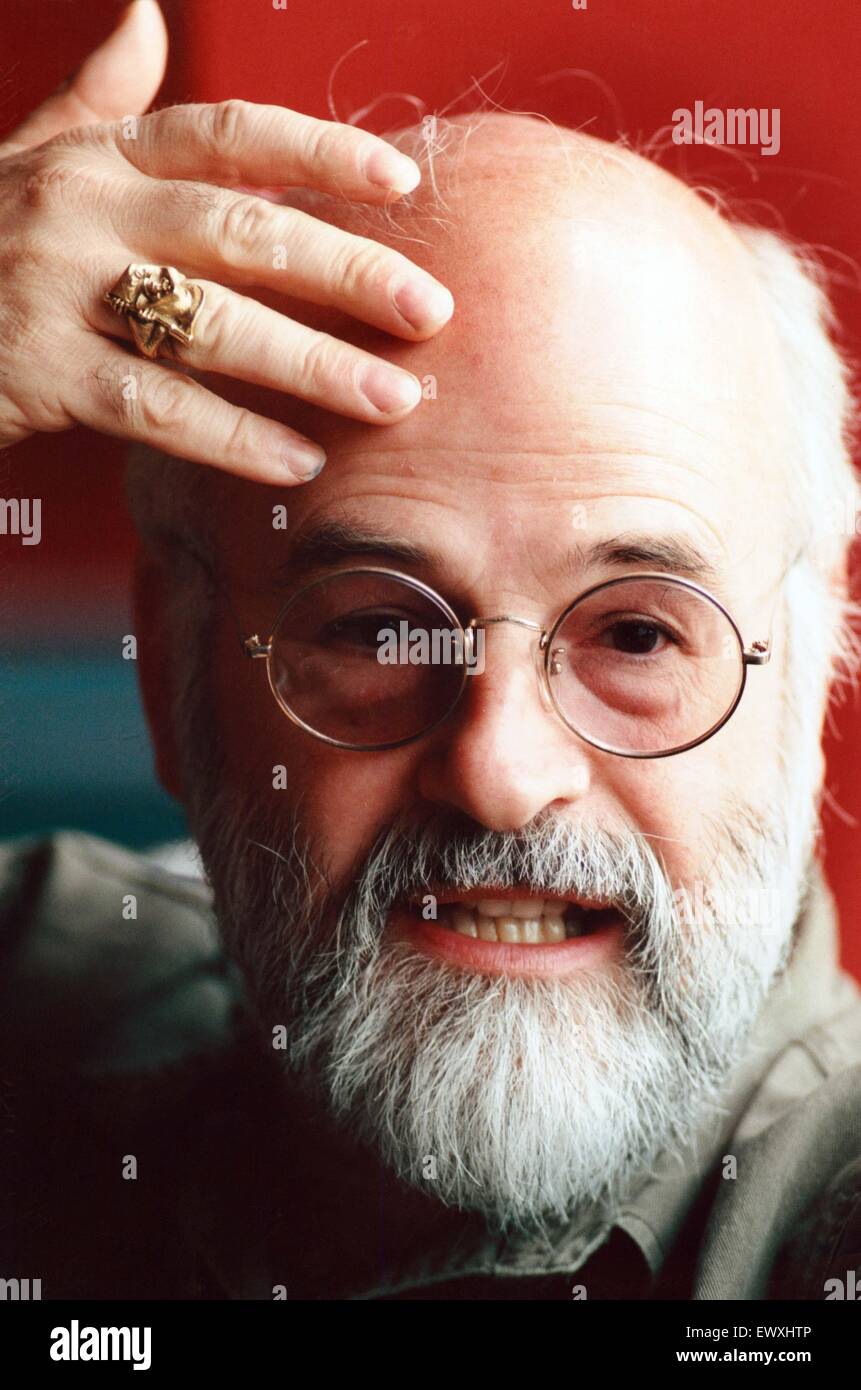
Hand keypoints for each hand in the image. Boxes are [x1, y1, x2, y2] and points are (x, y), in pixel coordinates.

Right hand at [0, 0, 452, 483]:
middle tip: (428, 311)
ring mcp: (57, 291)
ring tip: (389, 399)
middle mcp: (81, 209)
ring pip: (209, 323)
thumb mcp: (31, 157)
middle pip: (239, 228)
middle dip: (344, 270)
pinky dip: (233, 438)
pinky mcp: (38, 373)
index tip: (403, 183)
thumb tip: (149, 21)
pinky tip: (298, 461)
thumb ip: (100, 100)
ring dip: (310, 364)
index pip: (228, 134)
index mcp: (97, 156)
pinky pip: (155, 409)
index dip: (320, 151)